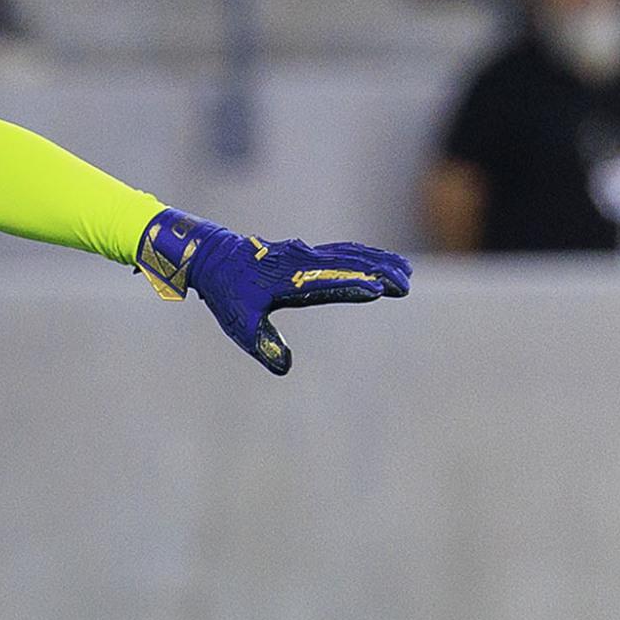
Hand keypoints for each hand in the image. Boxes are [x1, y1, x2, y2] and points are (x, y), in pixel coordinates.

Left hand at [137, 209, 410, 374]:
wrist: (214, 258)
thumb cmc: (227, 293)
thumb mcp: (239, 324)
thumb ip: (263, 345)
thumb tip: (285, 368)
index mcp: (288, 280)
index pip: (327, 282)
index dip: (353, 285)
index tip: (380, 290)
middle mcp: (301, 262)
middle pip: (348, 263)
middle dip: (378, 272)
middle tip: (406, 287)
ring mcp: (306, 253)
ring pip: (350, 254)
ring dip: (379, 261)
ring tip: (406, 273)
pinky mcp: (308, 252)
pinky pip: (343, 251)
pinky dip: (365, 255)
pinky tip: (382, 262)